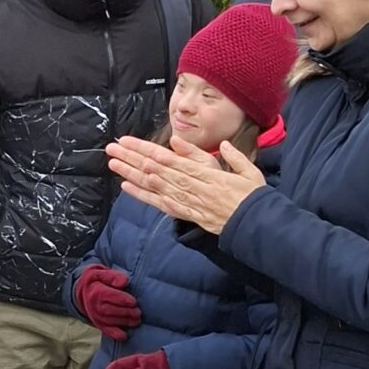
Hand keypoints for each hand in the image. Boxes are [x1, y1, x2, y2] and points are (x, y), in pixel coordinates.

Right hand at [73, 263, 141, 338]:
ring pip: (110, 321)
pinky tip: (124, 336)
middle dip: (126, 312)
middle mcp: (94, 305)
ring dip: (124, 322)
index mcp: (96, 292)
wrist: (81, 291)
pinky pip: (105, 330)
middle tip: (138, 312)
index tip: (133, 301)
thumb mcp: (100, 273)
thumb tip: (124, 282)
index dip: (122, 299)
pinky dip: (114, 334)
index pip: (109, 296)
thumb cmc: (95, 281)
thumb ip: (112, 276)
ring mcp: (96, 316)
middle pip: (110, 310)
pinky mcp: (98, 323)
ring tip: (136, 321)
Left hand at [108, 133, 263, 233]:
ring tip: (114, 164)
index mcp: (205, 174)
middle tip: (112, 149)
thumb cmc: (253, 197)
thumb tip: (220, 143)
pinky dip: (143, 196)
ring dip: (132, 174)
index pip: (170, 159)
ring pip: (154, 185)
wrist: (255, 227)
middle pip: (156, 169)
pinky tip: (127, 188)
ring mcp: (187, 202)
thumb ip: (232, 156)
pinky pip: (160, 204)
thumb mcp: (248, 171)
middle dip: (132, 158)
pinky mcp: (186, 214)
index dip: (147, 149)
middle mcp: (192, 187)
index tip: (129, 142)